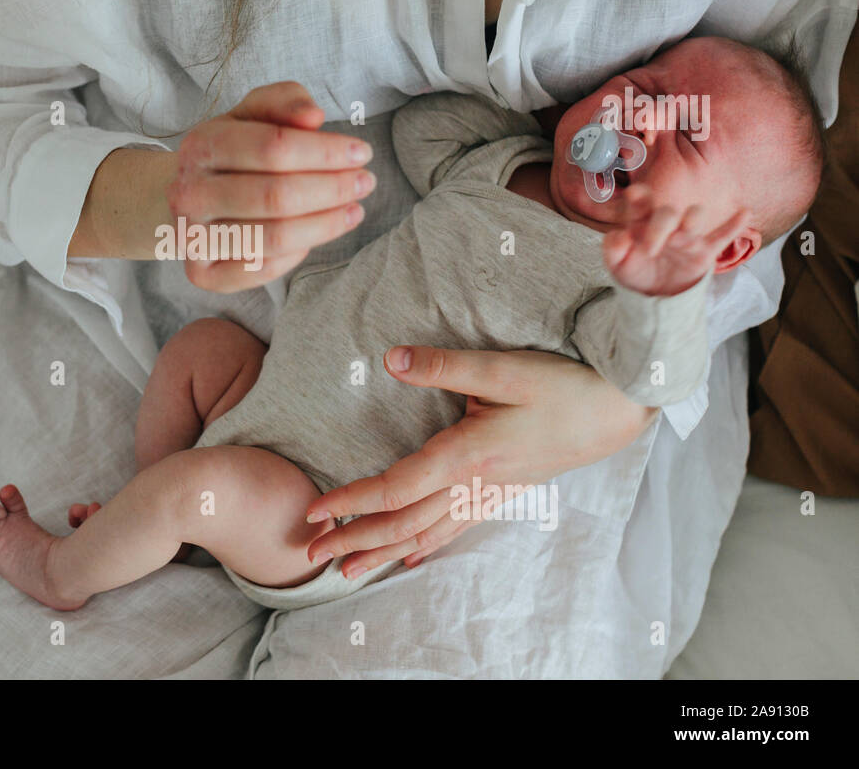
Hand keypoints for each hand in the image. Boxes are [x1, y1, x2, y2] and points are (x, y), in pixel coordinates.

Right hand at [164, 82, 375, 291]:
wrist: (188, 196)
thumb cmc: (232, 154)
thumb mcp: (253, 115)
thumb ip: (284, 102)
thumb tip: (313, 116)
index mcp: (201, 145)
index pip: (273, 147)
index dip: (325, 152)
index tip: (361, 152)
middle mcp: (189, 193)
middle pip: (276, 196)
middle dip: (332, 190)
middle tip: (365, 183)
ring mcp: (191, 237)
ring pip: (273, 238)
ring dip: (324, 225)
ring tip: (354, 210)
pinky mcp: (202, 274)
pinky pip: (262, 270)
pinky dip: (297, 254)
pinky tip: (316, 235)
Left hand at [304, 347, 655, 578]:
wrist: (620, 410)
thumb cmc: (564, 385)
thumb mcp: (504, 368)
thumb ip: (443, 367)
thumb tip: (390, 359)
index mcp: (468, 455)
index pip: (397, 489)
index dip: (353, 501)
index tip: (315, 511)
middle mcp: (475, 484)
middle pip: (403, 523)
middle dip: (356, 540)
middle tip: (311, 553)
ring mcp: (491, 495)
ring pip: (427, 534)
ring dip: (383, 552)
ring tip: (346, 572)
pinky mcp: (503, 494)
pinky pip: (455, 530)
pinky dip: (426, 546)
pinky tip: (408, 559)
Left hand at [603, 186, 748, 296]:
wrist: (655, 296)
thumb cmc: (635, 273)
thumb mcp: (617, 266)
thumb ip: (613, 249)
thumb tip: (619, 235)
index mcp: (641, 224)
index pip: (640, 205)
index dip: (639, 197)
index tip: (635, 195)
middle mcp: (666, 226)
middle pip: (668, 212)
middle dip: (660, 227)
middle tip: (649, 249)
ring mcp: (687, 236)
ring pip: (695, 217)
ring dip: (692, 220)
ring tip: (685, 235)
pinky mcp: (705, 251)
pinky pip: (722, 236)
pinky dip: (734, 226)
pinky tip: (745, 213)